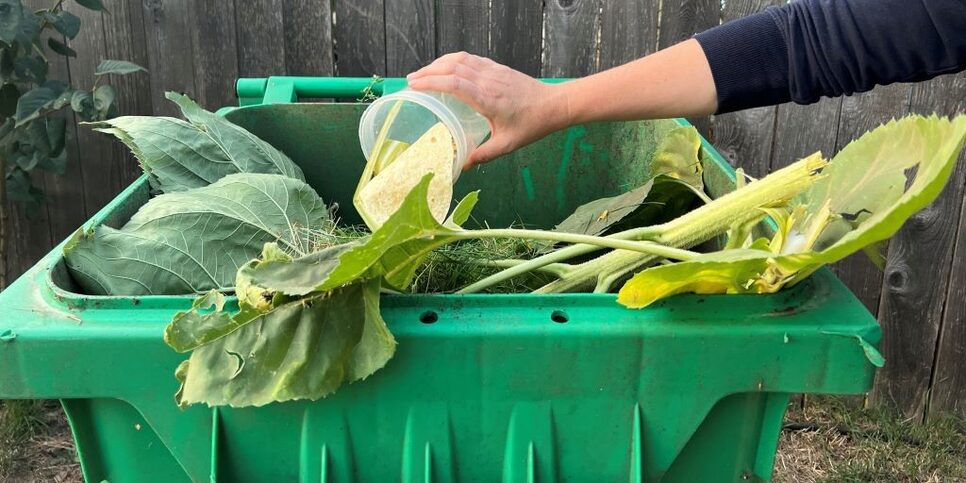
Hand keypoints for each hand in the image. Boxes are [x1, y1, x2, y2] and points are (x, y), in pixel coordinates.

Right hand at [407, 52, 571, 166]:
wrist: (554, 104)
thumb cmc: (532, 125)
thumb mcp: (507, 144)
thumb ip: (484, 155)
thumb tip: (463, 166)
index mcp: (488, 99)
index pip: (454, 83)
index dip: (432, 82)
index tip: (415, 86)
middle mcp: (488, 80)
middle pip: (452, 67)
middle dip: (428, 71)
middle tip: (411, 81)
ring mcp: (493, 71)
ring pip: (460, 59)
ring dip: (438, 64)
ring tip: (423, 73)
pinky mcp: (497, 67)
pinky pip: (470, 58)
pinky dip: (453, 60)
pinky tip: (445, 68)